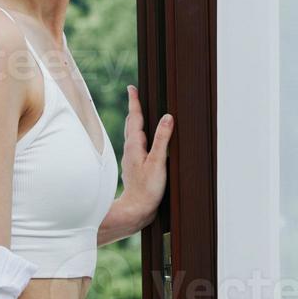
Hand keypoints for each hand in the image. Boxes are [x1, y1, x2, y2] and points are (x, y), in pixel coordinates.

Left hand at [117, 84, 171, 229]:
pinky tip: (144, 142)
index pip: (135, 118)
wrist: (135, 210)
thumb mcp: (157, 162)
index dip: (134, 102)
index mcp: (134, 145)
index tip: (132, 88)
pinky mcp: (134, 167)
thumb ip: (162, 139)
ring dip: (136, 122)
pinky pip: (136, 146)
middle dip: (134, 109)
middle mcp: (130, 150)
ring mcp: (130, 159)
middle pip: (132, 124)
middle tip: (135, 95)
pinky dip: (139, 137)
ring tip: (140, 114)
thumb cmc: (146, 189)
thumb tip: (168, 117)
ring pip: (133, 135)